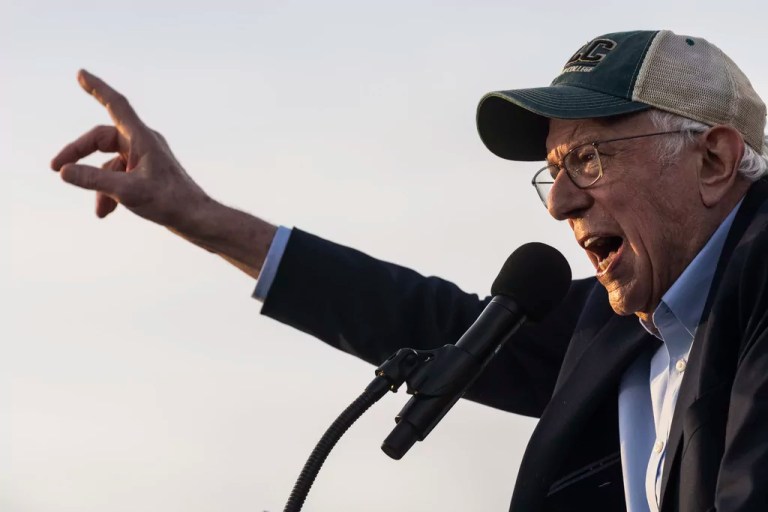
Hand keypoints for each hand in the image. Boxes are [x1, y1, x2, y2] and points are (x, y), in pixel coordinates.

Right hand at [52, 70, 276, 278]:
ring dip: (97, 183)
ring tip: (97, 211)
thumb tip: (64, 172)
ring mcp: (146, 158)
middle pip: (102, 139)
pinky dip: (109, 191)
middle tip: (55, 168)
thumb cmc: (169, 202)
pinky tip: (105, 213)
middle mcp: (144, 143)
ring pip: (109, 163)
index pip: (116, 105)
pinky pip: (120, 175)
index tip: (81, 74)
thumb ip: (94, 180)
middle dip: (79, 154)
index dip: (97, 88)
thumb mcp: (127, 191)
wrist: (196, 218)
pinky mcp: (148, 173)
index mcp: (142, 138)